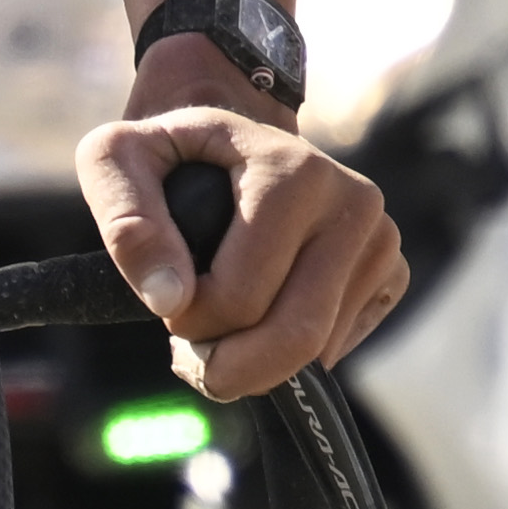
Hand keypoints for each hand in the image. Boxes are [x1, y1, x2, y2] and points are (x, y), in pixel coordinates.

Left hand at [85, 98, 405, 401]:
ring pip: (317, 352)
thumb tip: (170, 299)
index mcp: (294, 170)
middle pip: (294, 336)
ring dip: (254, 361)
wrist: (227, 143)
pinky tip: (263, 313)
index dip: (187, 318)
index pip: (240, 298)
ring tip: (220, 322)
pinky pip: (338, 349)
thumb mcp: (116, 161)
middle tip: (189, 347)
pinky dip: (290, 355)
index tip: (166, 293)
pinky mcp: (391, 273)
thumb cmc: (167, 155)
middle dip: (227, 364)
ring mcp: (381, 239)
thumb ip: (125, 222)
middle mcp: (354, 201)